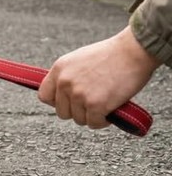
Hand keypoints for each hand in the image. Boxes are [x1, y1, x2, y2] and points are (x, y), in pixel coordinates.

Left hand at [38, 27, 160, 128]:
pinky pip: (94, 123)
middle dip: (77, 111)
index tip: (70, 103)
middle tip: (92, 105)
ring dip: (92, 116)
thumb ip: (68, 76)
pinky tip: (110, 112)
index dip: (57, 103)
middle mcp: (65, 82)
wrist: (131, 51)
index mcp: (59, 69)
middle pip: (62, 112)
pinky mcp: (95, 105)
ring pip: (79, 119)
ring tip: (104, 105)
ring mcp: (79, 94)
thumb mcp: (78, 60)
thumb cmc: (110, 55)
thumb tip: (64, 94)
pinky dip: (103, 122)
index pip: (44, 96)